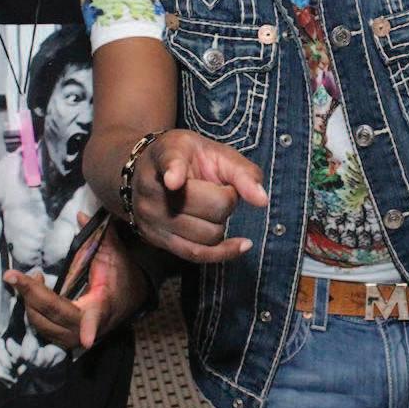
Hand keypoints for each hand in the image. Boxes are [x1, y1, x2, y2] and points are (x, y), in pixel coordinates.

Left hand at [9, 212, 146, 349]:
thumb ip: (100, 235)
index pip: (93, 318)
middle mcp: (86, 327)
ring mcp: (74, 337)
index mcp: (102, 306)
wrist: (129, 302)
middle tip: (13, 277)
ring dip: (30, 300)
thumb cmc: (121, 277)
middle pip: (52, 314)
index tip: (87, 340)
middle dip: (30, 294)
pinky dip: (33, 308)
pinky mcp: (64, 340)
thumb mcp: (115, 255)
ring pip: (41, 323)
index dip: (90, 329)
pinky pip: (40, 326)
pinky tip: (34, 290)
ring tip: (32, 278)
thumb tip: (80, 213)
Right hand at [131, 129, 267, 262]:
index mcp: (166, 155)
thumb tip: (262, 201)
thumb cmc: (187, 159)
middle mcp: (152, 189)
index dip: (173, 171)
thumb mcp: (215, 152)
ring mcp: (150, 217)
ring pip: (205, 235)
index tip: (174, 181)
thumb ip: (242, 171)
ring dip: (221, 223)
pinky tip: (242, 245)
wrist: (146, 171)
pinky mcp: (155, 239)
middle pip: (208, 208)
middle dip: (227, 201)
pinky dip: (223, 252)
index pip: (170, 163)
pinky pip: (195, 254)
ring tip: (212, 206)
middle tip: (220, 189)